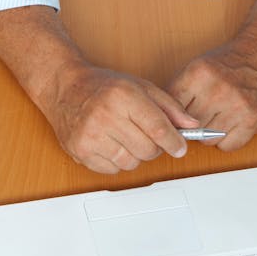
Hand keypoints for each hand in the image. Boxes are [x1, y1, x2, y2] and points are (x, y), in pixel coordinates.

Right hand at [44, 62, 199, 173]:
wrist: (64, 86)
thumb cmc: (101, 85)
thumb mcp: (139, 85)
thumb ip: (169, 106)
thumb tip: (192, 125)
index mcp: (123, 96)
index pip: (159, 129)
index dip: (175, 142)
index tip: (179, 147)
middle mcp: (105, 115)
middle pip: (148, 150)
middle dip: (154, 146)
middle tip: (145, 135)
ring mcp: (90, 135)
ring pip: (132, 163)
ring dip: (134, 154)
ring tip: (124, 136)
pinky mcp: (80, 150)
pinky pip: (113, 169)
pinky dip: (117, 161)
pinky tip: (110, 143)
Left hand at [168, 37, 256, 149]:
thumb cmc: (227, 62)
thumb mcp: (196, 67)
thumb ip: (178, 91)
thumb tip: (164, 120)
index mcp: (199, 73)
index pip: (173, 108)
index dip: (173, 116)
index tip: (175, 118)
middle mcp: (218, 89)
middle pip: (190, 127)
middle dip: (191, 126)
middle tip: (199, 115)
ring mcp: (237, 105)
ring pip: (208, 140)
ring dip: (209, 134)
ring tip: (216, 117)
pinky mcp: (254, 119)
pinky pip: (228, 146)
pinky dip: (227, 140)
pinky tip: (230, 124)